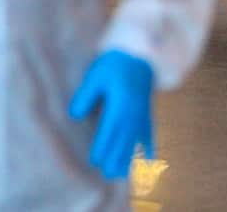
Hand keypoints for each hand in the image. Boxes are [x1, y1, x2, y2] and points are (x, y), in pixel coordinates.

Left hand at [69, 50, 154, 180]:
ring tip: (121, 173)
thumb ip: (85, 95)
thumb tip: (75, 115)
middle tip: (107, 174)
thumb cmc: (116, 63)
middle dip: (115, 158)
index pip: (109, 132)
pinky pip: (151, 134)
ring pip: (136, 141)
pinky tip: (150, 162)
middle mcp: (133, 114)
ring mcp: (143, 114)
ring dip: (129, 158)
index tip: (95, 161)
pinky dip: (151, 148)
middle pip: (123, 141)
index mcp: (119, 105)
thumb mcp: (96, 75)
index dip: (102, 147)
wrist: (141, 52)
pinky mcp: (148, 112)